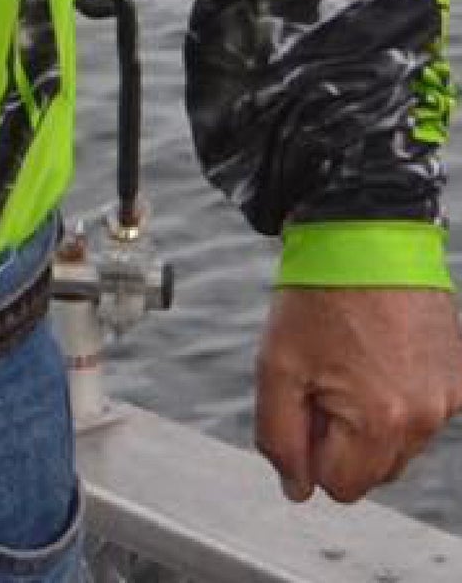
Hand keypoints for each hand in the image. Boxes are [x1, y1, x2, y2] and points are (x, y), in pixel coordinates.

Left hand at [253, 285, 461, 501]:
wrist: (364, 230)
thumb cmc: (316, 295)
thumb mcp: (275, 366)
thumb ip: (279, 437)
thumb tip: (298, 490)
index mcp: (381, 422)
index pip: (341, 486)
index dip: (311, 449)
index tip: (304, 401)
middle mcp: (426, 418)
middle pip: (375, 471)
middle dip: (344, 437)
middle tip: (326, 376)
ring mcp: (449, 397)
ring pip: (400, 444)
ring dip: (373, 418)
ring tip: (353, 358)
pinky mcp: (460, 376)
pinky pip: (424, 411)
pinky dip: (400, 394)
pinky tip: (381, 351)